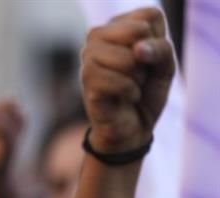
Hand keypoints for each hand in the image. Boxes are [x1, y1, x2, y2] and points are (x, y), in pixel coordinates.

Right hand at [80, 7, 174, 152]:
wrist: (132, 127)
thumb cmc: (146, 92)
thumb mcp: (165, 66)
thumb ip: (161, 49)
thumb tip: (138, 49)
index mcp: (118, 25)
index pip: (149, 16)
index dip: (158, 41)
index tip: (149, 59)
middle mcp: (98, 36)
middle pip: (137, 31)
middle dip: (147, 59)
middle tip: (138, 74)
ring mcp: (88, 58)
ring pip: (125, 57)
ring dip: (137, 77)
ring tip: (130, 86)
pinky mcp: (86, 80)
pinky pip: (116, 79)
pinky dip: (129, 91)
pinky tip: (124, 98)